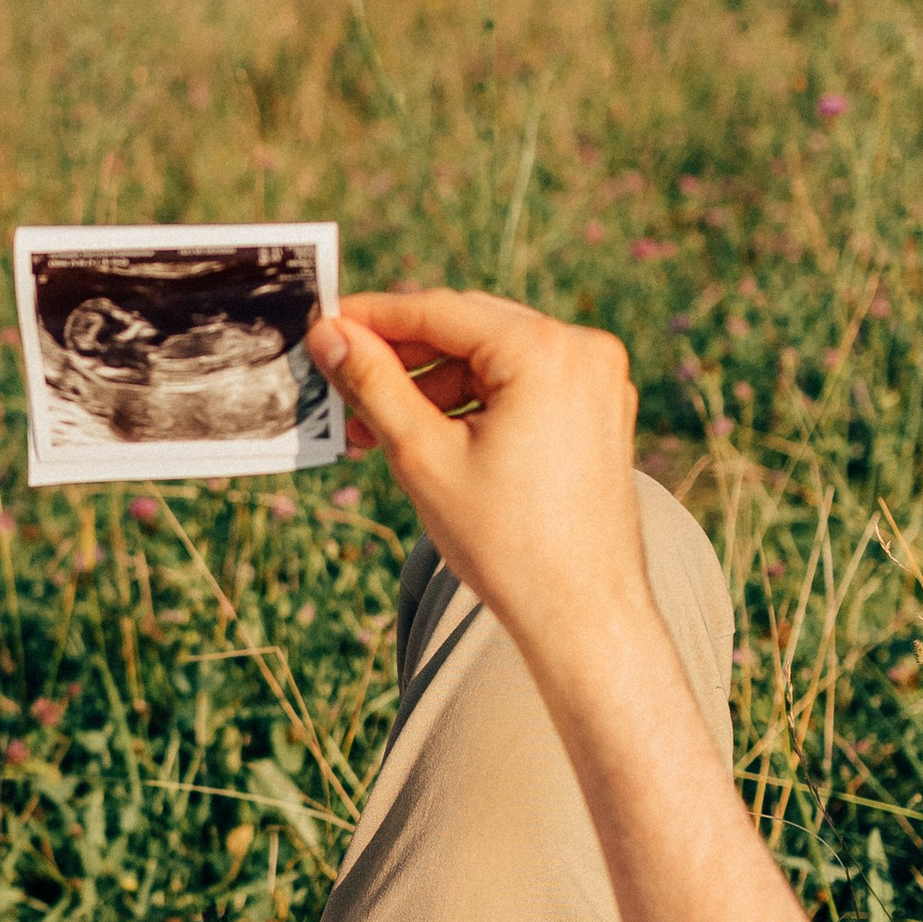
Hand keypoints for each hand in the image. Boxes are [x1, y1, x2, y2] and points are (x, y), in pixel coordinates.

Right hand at [308, 291, 649, 659]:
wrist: (582, 611)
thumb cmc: (506, 541)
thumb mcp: (422, 455)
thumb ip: (372, 383)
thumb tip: (328, 334)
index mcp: (545, 351)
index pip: (439, 310)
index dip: (372, 318)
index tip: (323, 327)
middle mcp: (583, 350)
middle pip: (469, 328)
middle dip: (401, 356)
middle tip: (341, 381)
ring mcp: (598, 379)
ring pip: (494, 358)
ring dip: (434, 385)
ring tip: (376, 428)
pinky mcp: (599, 409)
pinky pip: (524, 384)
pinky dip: (475, 401)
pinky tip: (429, 435)